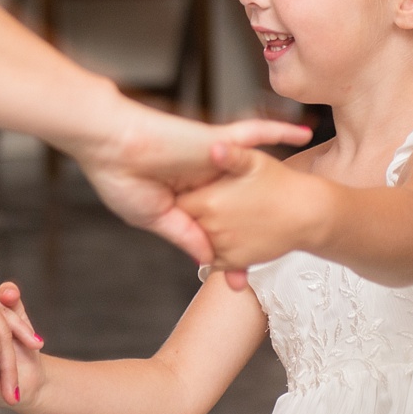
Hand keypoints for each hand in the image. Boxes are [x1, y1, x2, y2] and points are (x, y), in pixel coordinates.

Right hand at [75, 103, 310, 262]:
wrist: (110, 144)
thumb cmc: (122, 181)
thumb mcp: (155, 218)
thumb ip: (185, 235)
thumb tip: (209, 258)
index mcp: (182, 200)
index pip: (211, 229)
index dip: (225, 255)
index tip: (241, 282)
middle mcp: (201, 179)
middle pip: (235, 205)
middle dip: (255, 231)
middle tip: (277, 252)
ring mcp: (210, 160)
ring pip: (249, 175)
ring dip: (274, 184)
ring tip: (302, 190)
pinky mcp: (215, 141)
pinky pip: (253, 134)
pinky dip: (278, 131)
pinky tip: (302, 133)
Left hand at [176, 141, 331, 280]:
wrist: (307, 213)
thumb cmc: (280, 182)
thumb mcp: (254, 160)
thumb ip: (230, 154)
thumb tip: (215, 147)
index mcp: (208, 201)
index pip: (180, 200)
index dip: (187, 193)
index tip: (197, 187)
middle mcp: (211, 227)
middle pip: (188, 222)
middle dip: (194, 214)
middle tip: (214, 202)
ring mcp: (222, 247)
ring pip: (199, 241)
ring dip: (204, 232)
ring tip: (225, 217)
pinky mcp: (234, 263)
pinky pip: (213, 261)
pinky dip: (216, 251)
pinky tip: (231, 234)